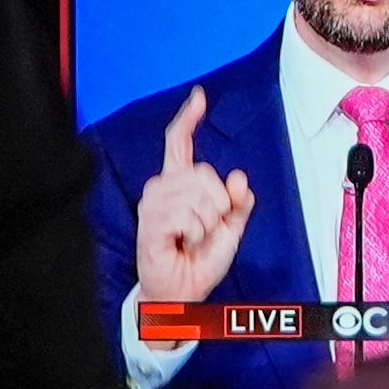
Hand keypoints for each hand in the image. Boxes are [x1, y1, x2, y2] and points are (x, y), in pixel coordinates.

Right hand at [130, 91, 257, 305]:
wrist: (183, 291)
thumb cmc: (201, 259)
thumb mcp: (230, 228)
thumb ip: (238, 203)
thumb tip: (239, 178)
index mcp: (180, 183)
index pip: (180, 143)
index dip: (189, 119)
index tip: (199, 97)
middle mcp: (162, 187)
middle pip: (204, 172)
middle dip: (219, 203)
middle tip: (209, 227)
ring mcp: (153, 203)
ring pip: (198, 196)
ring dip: (207, 223)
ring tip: (194, 238)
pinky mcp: (149, 221)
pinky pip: (187, 216)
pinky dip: (196, 233)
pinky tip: (184, 242)